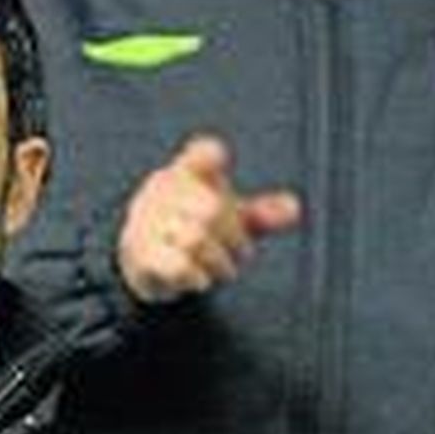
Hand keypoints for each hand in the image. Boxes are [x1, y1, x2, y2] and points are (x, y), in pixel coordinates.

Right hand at [117, 135, 300, 302]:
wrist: (142, 258)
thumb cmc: (191, 228)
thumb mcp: (231, 219)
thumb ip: (261, 214)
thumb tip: (293, 208)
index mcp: (187, 174)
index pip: (199, 155)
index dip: (209, 154)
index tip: (217, 157)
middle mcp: (163, 193)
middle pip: (210, 209)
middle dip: (234, 238)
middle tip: (239, 253)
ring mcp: (147, 223)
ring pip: (195, 239)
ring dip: (220, 262)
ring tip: (220, 269)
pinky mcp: (142, 255)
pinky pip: (177, 264)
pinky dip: (198, 276)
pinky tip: (200, 279)